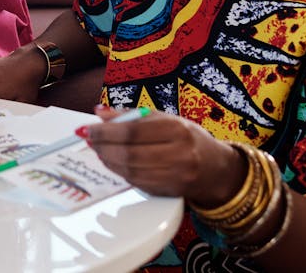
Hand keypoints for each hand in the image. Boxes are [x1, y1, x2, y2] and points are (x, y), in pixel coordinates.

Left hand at [78, 105, 244, 203]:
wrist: (216, 169)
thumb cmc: (188, 139)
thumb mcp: (165, 119)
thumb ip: (132, 116)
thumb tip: (99, 113)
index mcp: (176, 130)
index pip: (132, 131)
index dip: (106, 131)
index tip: (89, 128)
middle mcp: (178, 154)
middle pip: (129, 153)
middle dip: (103, 146)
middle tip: (89, 139)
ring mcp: (174, 176)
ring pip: (130, 170)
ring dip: (108, 160)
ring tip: (98, 149)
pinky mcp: (169, 192)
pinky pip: (136, 182)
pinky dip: (119, 171)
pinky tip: (112, 162)